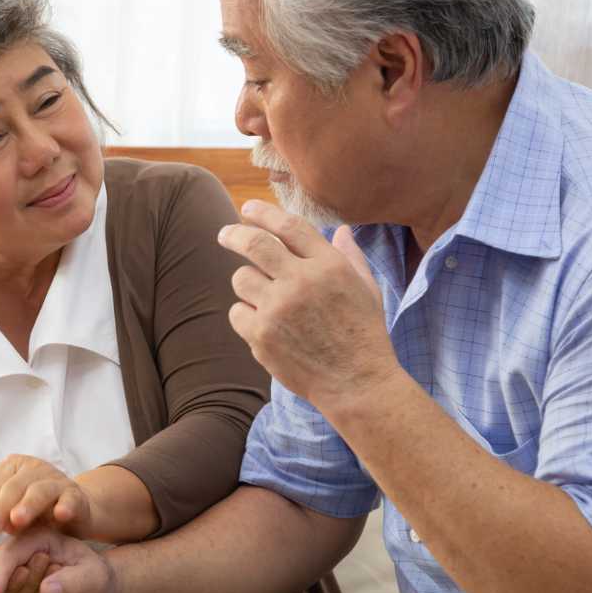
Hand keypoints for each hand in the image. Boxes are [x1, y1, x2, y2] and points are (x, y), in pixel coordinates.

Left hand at [0, 455, 92, 538]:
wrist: (74, 516)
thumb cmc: (35, 513)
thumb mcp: (8, 512)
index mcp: (15, 467)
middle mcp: (36, 468)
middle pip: (14, 486)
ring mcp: (58, 480)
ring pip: (40, 490)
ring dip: (28, 504)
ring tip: (16, 521)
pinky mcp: (76, 495)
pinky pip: (71, 499)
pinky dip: (66, 505)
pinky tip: (60, 515)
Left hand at [218, 201, 398, 416]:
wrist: (357, 383)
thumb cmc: (364, 334)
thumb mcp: (366, 289)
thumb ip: (350, 257)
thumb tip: (342, 231)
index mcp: (328, 265)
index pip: (288, 226)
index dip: (263, 213)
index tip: (248, 209)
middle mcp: (301, 281)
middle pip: (253, 243)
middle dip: (233, 234)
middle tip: (225, 234)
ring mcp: (278, 309)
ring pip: (241, 278)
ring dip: (248, 284)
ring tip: (264, 299)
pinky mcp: (261, 336)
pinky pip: (237, 312)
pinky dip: (246, 316)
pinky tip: (265, 326)